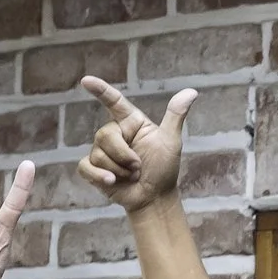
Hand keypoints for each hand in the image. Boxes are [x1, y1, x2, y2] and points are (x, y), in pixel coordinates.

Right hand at [77, 77, 195, 211]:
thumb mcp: (171, 141)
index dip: (100, 90)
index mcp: (131, 122)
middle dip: (123, 155)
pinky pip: (85, 167)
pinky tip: (111, 182)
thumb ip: (175, 116)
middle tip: (139, 166)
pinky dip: (98, 176)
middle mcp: (114, 134)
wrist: (155, 198)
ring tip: (133, 176)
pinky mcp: (93, 169)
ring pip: (98, 153)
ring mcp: (102, 152)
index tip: (86, 80)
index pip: (114, 102)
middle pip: (104, 135)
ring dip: (119, 169)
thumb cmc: (164, 169)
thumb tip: (192, 91)